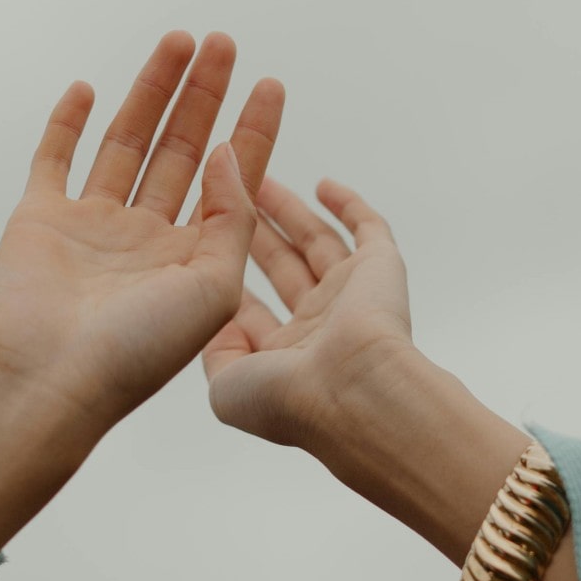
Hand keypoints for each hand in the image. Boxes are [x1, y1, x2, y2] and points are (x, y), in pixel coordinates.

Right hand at [0, 33, 282, 580]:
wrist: (53, 381)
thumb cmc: (138, 353)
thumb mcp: (216, 288)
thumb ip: (231, 219)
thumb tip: (230, 155)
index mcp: (193, 260)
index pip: (231, 181)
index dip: (252, 132)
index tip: (271, 85)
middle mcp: (147, 240)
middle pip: (183, 151)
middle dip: (206, 97)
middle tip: (225, 45)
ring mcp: (93, 227)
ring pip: (129, 144)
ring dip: (153, 93)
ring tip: (178, 44)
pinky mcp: (41, 219)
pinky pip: (55, 159)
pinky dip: (67, 123)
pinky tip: (89, 90)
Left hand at [202, 178, 580, 580]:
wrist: (352, 394)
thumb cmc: (290, 400)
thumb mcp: (226, 386)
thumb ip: (216, 352)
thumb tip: (220, 323)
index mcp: (285, 359)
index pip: (253, 314)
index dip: (227, 280)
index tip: (199, 246)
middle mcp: (318, 329)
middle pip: (281, 270)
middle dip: (254, 236)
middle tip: (229, 202)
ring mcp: (351, 298)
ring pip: (317, 244)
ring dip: (290, 213)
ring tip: (261, 180)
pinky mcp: (381, 270)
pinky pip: (369, 230)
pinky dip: (350, 206)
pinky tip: (324, 185)